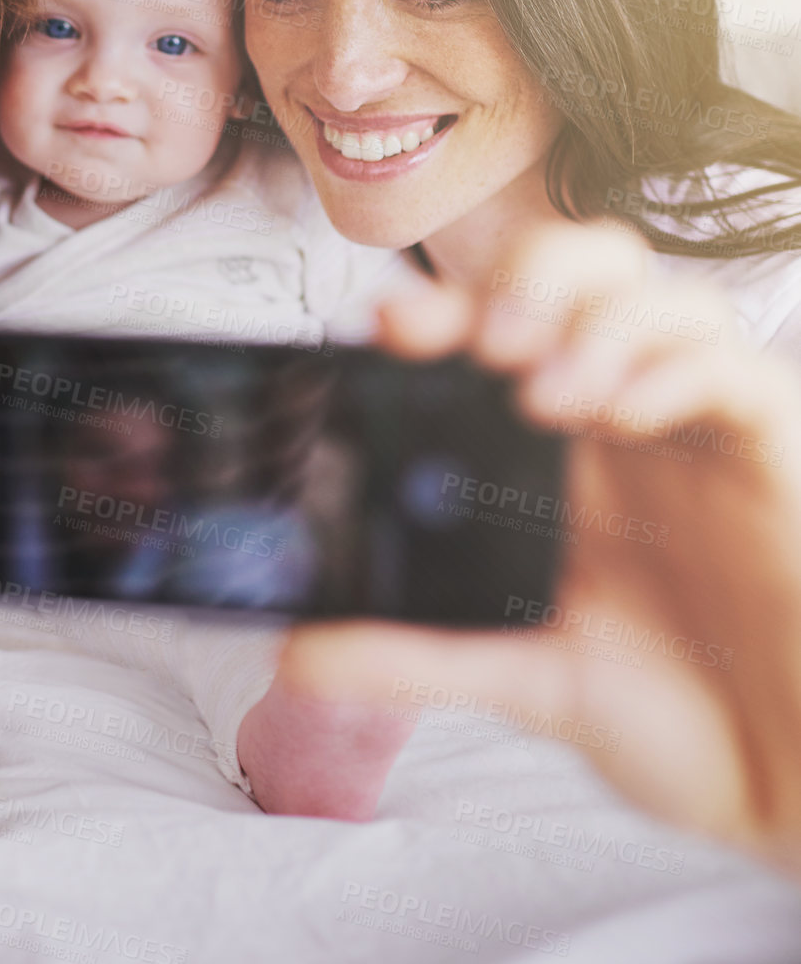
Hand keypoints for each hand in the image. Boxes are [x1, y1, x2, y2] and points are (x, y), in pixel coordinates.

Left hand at [273, 222, 800, 877]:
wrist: (777, 776)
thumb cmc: (668, 709)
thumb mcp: (523, 676)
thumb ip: (414, 656)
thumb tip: (294, 657)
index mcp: (555, 442)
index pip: (495, 325)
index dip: (443, 306)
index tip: (387, 326)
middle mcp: (626, 413)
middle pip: (586, 271)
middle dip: (527, 279)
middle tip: (483, 346)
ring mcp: (701, 427)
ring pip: (667, 297)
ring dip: (598, 323)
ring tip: (546, 395)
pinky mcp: (772, 452)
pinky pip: (739, 373)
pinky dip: (679, 372)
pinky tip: (625, 415)